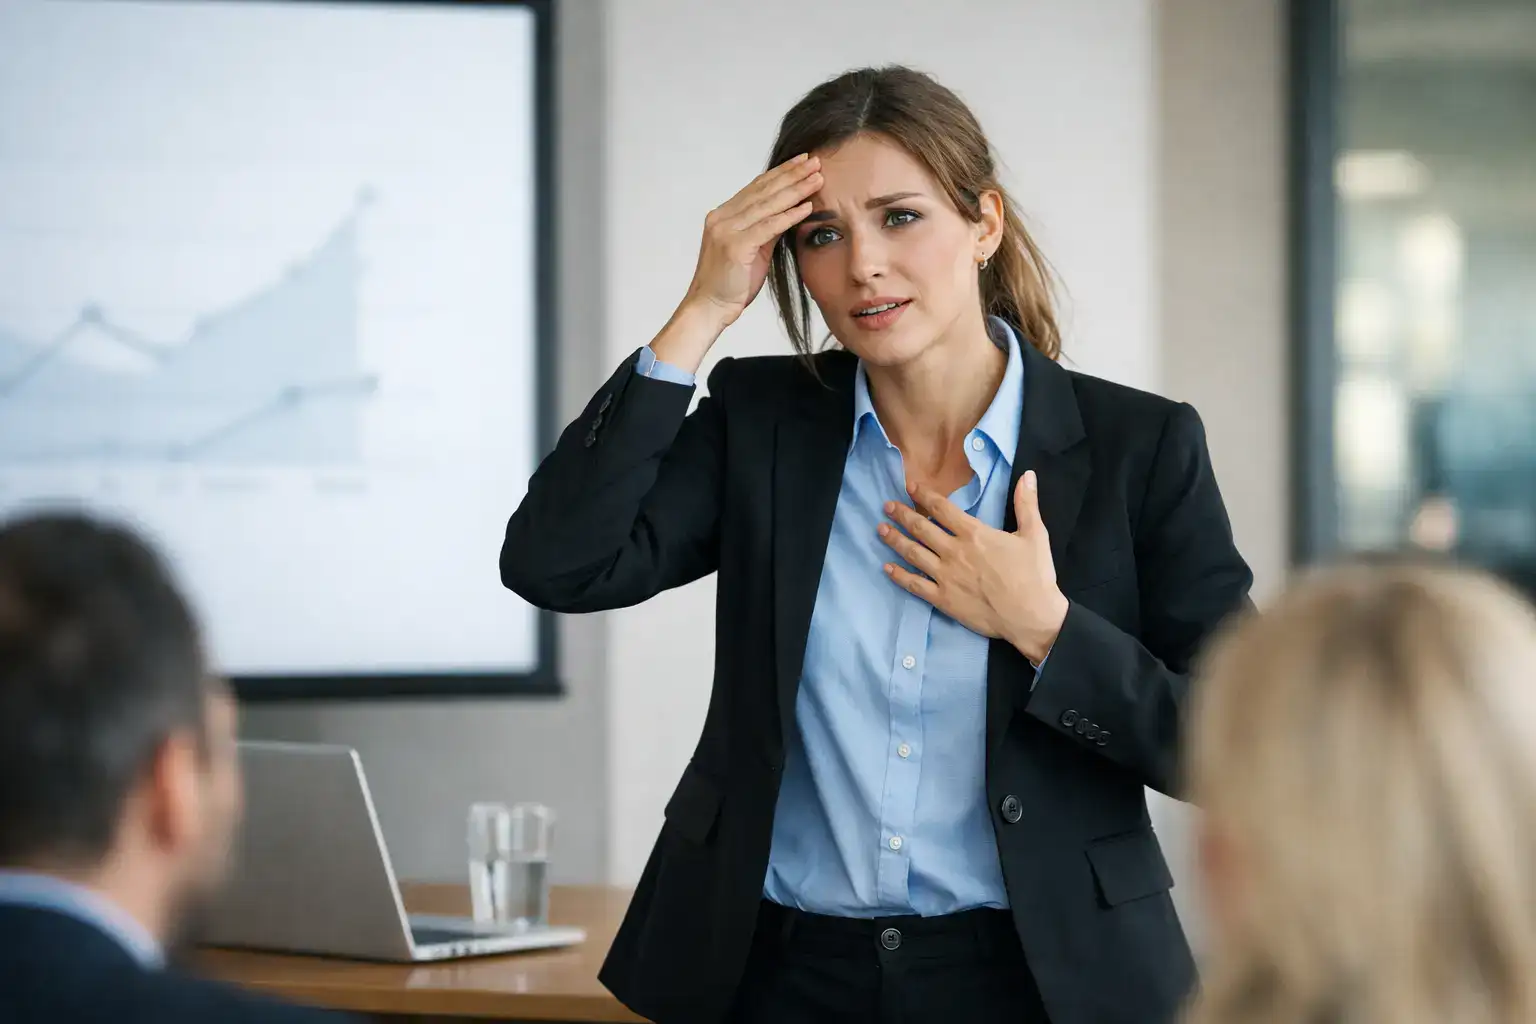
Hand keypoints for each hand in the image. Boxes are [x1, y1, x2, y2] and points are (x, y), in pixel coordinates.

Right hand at [682, 154, 821, 329]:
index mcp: (723, 216)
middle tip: (815, 161)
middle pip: (763, 190)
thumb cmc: (729, 284)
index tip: (801, 162)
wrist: (709, 308)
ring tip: (817, 179)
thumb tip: (789, 212)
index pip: (756, 187)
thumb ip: (766, 230)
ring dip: (795, 190)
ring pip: (767, 205)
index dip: (780, 173)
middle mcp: (722, 218)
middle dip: (791, 175)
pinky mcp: (735, 246)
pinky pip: (768, 227)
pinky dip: (789, 216)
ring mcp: (726, 230)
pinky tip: (807, 207)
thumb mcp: (751, 251)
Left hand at [878, 470, 1068, 663]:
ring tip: (881, 529)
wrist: (1031, 616)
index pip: (942, 509)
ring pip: (913, 553)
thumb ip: (1027, 503)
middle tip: (887, 506)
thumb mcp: (1035, 534)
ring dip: (895, 539)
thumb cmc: (1034, 575)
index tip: (910, 487)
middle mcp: (954, 551)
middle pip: (921, 528)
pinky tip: (887, 568)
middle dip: (902, 515)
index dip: (924, 496)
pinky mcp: (943, 599)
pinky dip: (899, 576)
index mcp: (974, 533)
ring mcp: (946, 576)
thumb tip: (1028, 474)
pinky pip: (915, 585)